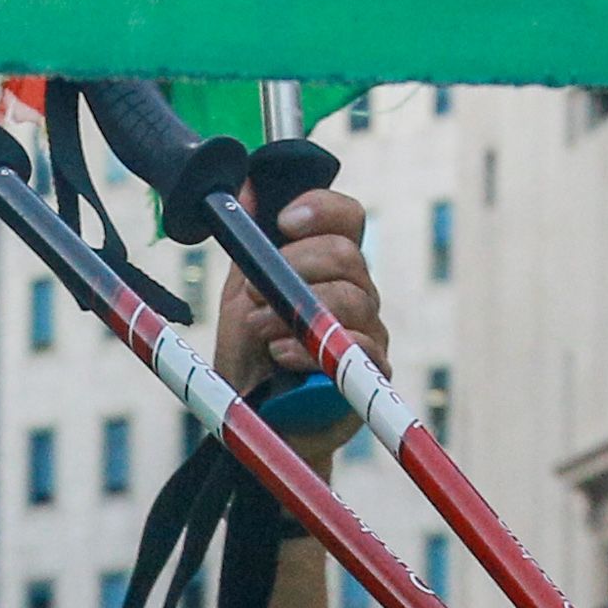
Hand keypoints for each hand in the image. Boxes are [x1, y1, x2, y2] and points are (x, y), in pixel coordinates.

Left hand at [207, 186, 389, 458]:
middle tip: (253, 290)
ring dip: (293, 309)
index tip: (284, 220)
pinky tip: (280, 355)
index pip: (347, 218)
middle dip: (295, 264)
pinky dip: (308, 349)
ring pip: (349, 299)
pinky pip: (351, 349)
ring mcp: (367, 333)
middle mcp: (357, 293)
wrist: (255, 422)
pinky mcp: (367, 375)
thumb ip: (249, 245)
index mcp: (331, 266)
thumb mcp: (239, 295)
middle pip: (347, 255)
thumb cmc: (252, 358)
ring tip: (257, 328)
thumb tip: (245, 185)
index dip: (321, 208)